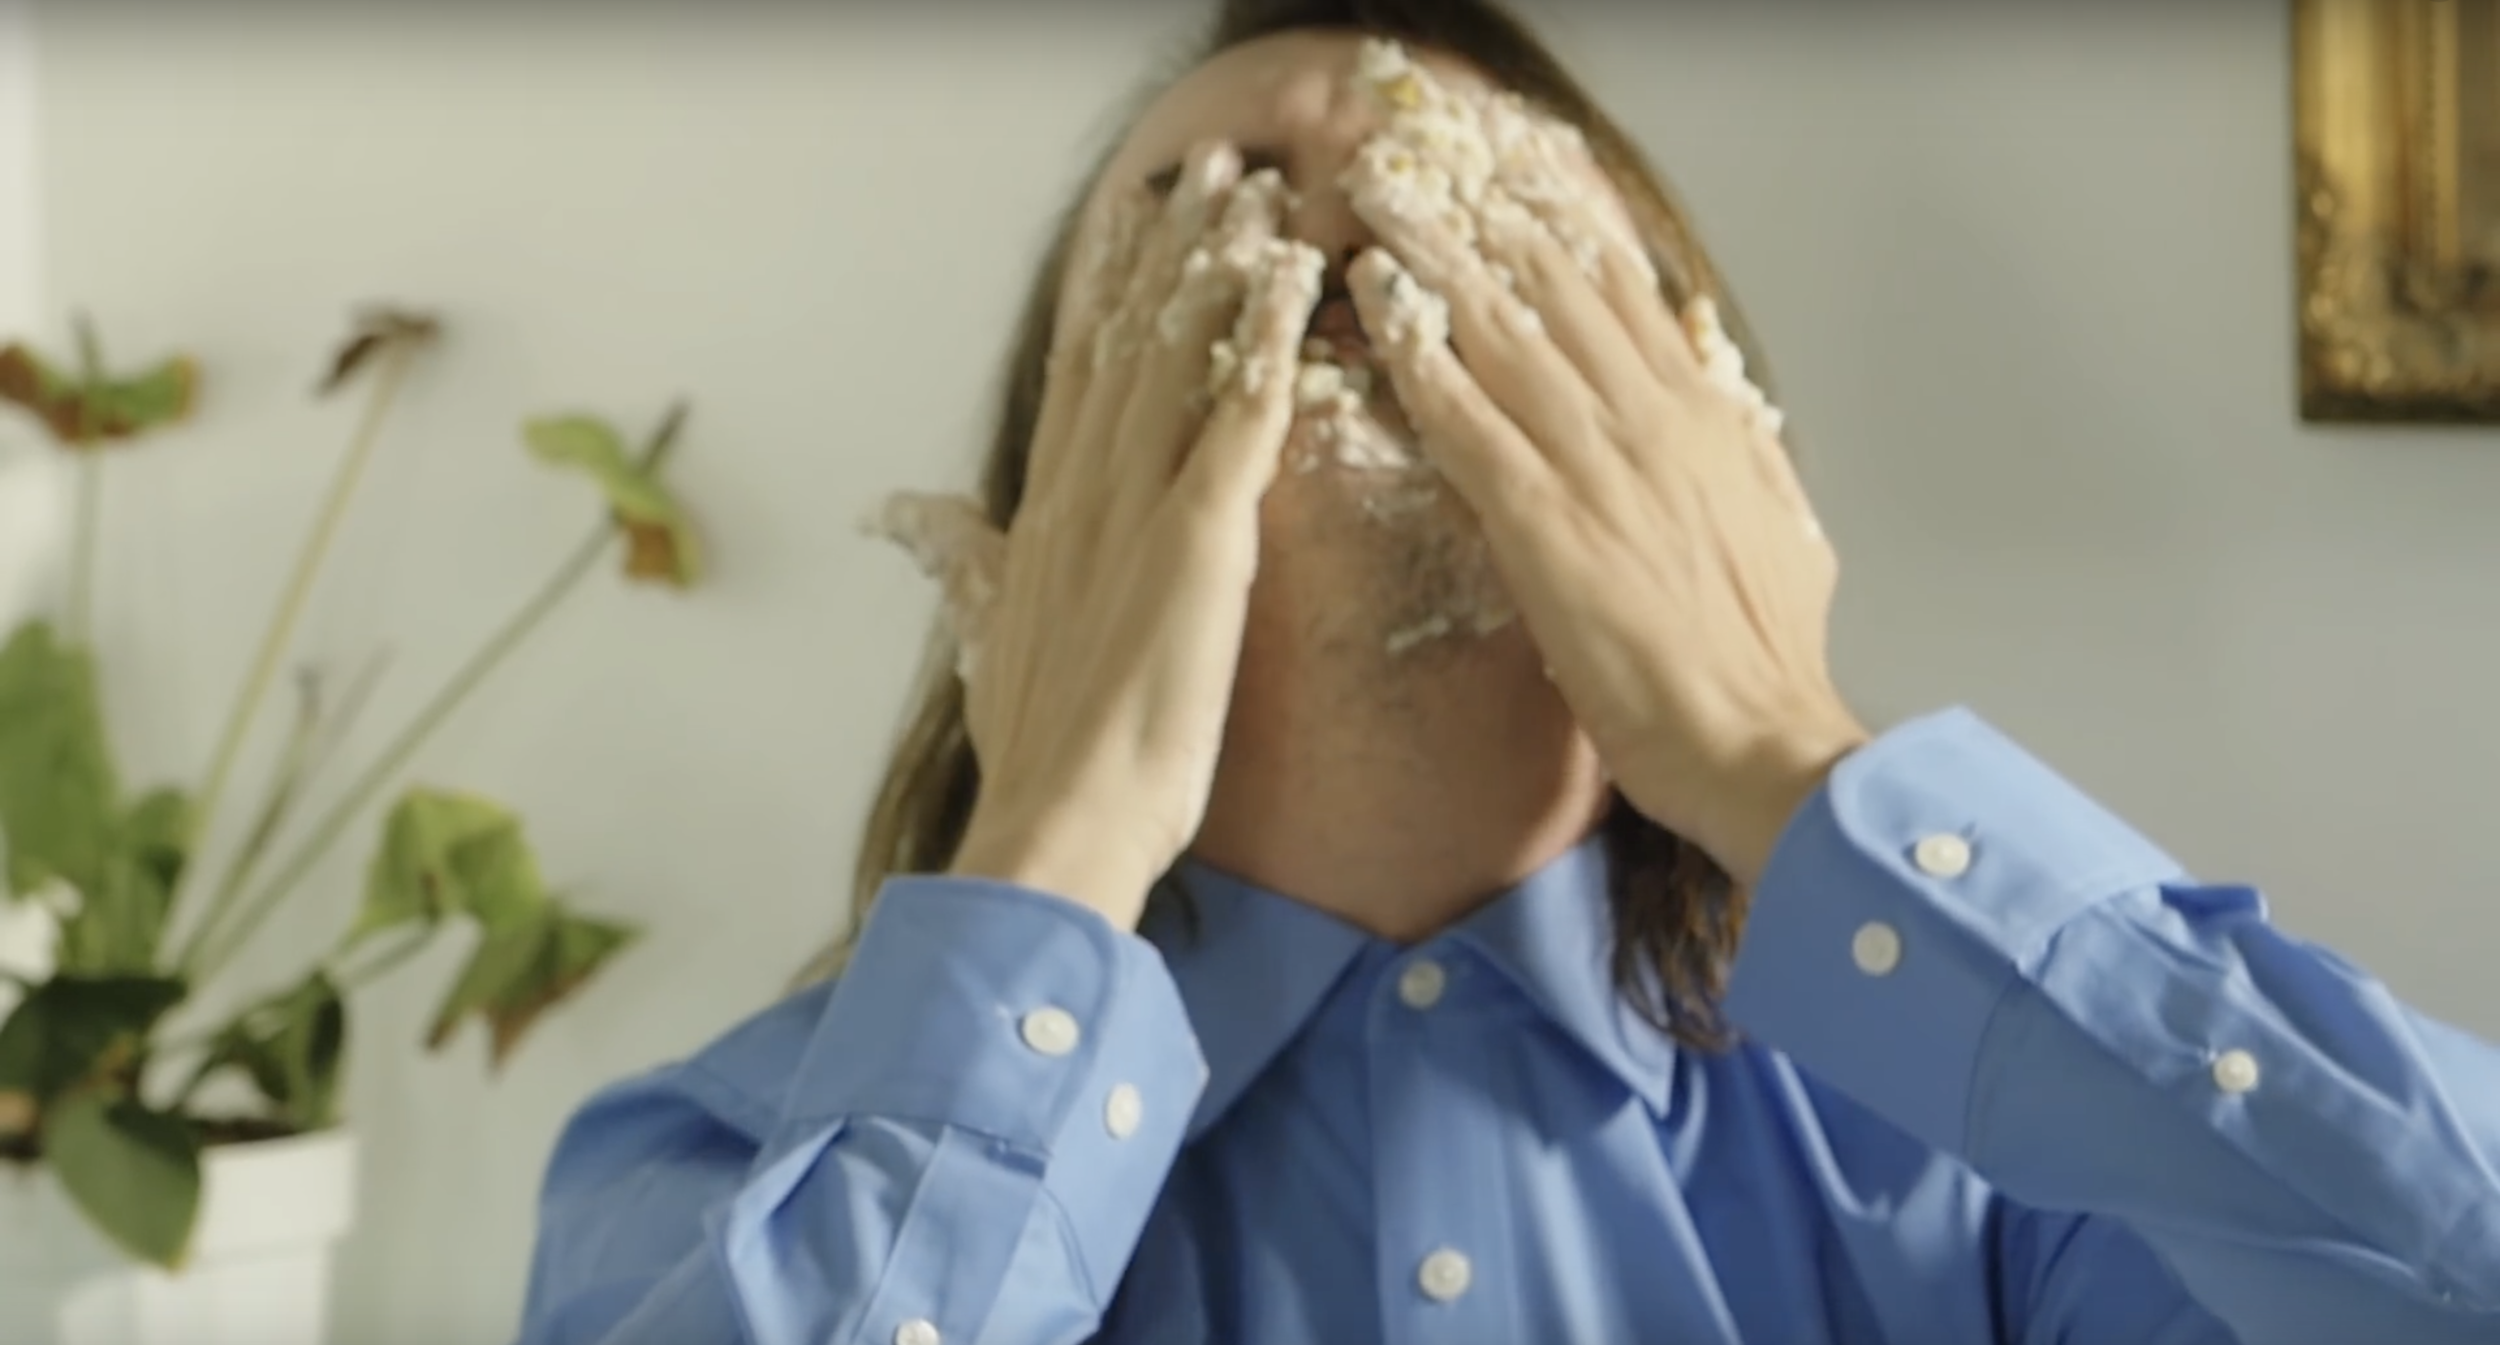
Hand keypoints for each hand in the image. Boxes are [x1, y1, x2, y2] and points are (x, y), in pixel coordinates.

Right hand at [872, 143, 1323, 928]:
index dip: (1111, 292)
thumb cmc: (1036, 751)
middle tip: (1210, 173)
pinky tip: (1292, 294)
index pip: (1078, 373)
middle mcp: (1081, 493)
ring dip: (1220, 273)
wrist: (1060, 820)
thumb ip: (960, 562)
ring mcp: (1136, 512)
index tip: (1134, 225)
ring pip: (1180, 361)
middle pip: (1128, 341)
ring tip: (1258, 199)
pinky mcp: (1198, 544)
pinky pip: (1238, 427)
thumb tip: (909, 517)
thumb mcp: (983, 636)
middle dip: (1172, 248)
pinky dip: (1264, 353)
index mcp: (1041, 513)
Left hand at [1344, 133, 1866, 886]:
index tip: (1512, 193)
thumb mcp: (1787, 529)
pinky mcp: (1544, 522)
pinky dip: (1418, 357)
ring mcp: (1596, 464)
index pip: (1629, 300)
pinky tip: (1377, 311)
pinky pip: (1466, 419)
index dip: (1563, 239)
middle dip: (1482, 225)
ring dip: (1433, 262)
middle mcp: (1652, 421)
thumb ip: (1749, 456)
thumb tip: (1732, 398)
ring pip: (1502, 333)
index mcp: (1708, 422)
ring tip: (1379, 210)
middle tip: (1420, 178)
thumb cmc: (1768, 661)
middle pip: (1555, 292)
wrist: (1761, 743)